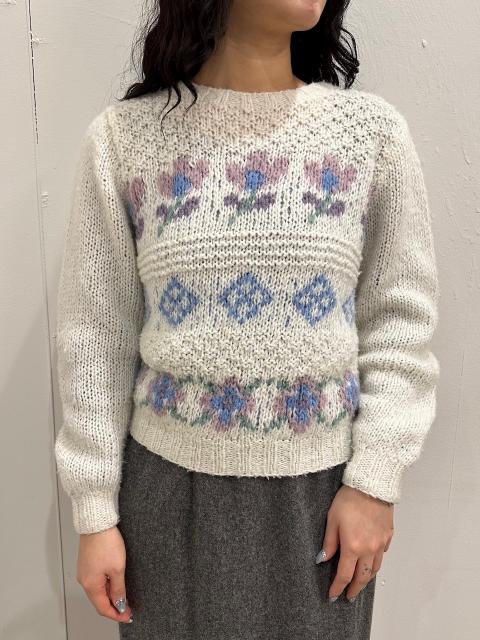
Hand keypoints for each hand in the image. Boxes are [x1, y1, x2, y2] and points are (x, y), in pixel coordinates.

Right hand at [76, 525, 132, 623]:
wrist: (97, 523)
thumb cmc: (105, 542)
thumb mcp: (117, 568)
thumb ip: (118, 589)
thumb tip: (119, 603)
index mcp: (90, 585)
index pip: (103, 608)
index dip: (116, 614)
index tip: (127, 616)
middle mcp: (84, 580)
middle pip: (99, 601)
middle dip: (114, 607)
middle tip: (128, 609)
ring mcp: (84, 572)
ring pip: (97, 591)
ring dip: (110, 596)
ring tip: (124, 597)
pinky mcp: (86, 564)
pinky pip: (95, 581)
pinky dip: (105, 586)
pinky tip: (114, 584)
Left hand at [318, 484, 393, 600]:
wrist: (371, 484)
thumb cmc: (350, 498)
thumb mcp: (332, 519)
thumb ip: (329, 542)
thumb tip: (323, 559)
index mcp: (353, 546)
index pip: (345, 575)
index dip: (338, 587)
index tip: (333, 594)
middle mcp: (369, 549)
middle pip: (362, 577)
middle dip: (355, 589)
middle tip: (349, 595)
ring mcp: (381, 543)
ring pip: (375, 568)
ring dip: (366, 577)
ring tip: (360, 581)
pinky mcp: (388, 535)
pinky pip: (382, 554)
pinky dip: (376, 561)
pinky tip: (371, 560)